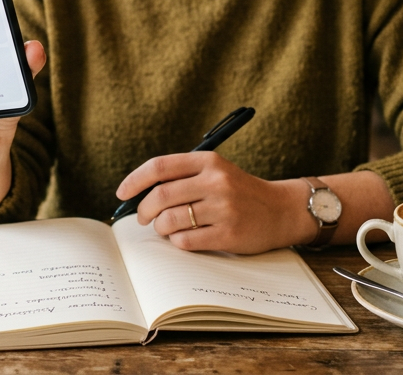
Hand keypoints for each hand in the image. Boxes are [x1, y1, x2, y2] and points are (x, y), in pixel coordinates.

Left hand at [118, 152, 311, 253]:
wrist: (280, 210)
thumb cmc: (238, 192)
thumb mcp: (215, 172)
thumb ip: (182, 178)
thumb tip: (138, 196)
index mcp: (208, 161)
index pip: (160, 167)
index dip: (135, 180)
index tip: (122, 193)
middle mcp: (216, 181)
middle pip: (160, 196)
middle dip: (144, 211)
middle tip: (143, 218)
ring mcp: (223, 208)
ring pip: (170, 220)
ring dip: (161, 228)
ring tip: (167, 228)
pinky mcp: (228, 234)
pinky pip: (186, 241)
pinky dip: (177, 241)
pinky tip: (185, 238)